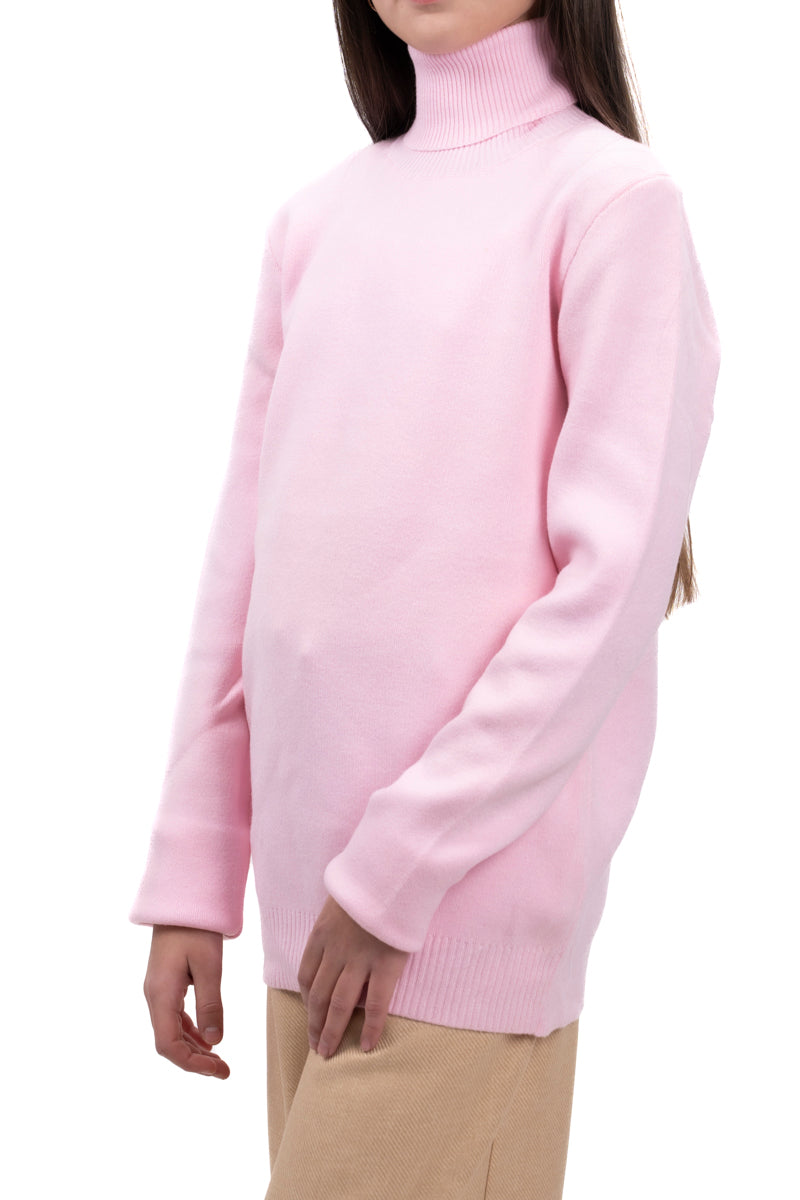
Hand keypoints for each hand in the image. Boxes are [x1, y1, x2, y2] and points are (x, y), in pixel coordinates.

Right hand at [142, 925, 230, 1078]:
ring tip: (219, 1060)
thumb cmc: (196, 928)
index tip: (218, 1070)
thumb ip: (211, 1004)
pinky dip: (190, 1032)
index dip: (191, 1064)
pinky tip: (207, 1038)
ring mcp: (158, 991)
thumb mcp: (209, 966)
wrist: (181, 900)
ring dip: (193, 1049)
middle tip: (224, 1071)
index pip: (168, 1044)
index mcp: (161, 994)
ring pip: (171, 1032)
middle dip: (194, 1061)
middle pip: (168, 1042)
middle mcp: (154, 996)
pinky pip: (174, 1017)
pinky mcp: (165, 984)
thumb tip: (215, 1041)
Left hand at [298, 895, 409, 1058]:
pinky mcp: (386, 964)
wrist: (392, 870)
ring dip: (332, 1032)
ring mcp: (360, 959)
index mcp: (322, 934)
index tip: (310, 1014)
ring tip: (328, 1053)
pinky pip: (377, 1003)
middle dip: (315, 1024)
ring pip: (340, 1005)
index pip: (306, 975)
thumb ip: (337, 919)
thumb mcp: (342, 898)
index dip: (306, 999)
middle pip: (319, 996)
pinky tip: (368, 1045)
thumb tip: (339, 929)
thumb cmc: (370, 882)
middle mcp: (336, 950)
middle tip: (316, 1046)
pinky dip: (372, 1027)